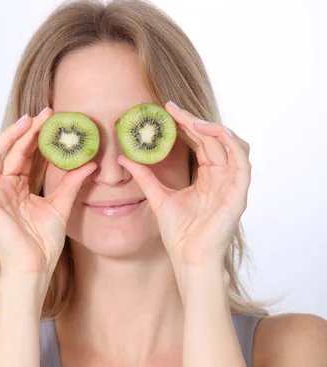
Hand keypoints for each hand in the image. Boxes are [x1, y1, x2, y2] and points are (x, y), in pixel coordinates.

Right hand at [0, 108, 96, 281]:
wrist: (36, 265)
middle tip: (45, 114)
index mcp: (20, 188)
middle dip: (28, 131)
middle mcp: (5, 187)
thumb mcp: (62, 206)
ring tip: (27, 121)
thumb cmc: (44, 243)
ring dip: (8, 137)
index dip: (38, 137)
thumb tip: (90, 163)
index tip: (53, 120)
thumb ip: (72, 183)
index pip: (27, 155)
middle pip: (13, 151)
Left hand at [116, 101, 251, 283]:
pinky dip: (232, 144)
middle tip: (172, 109)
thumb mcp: (158, 197)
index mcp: (208, 177)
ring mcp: (232, 184)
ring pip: (231, 144)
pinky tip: (216, 133)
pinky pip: (242, 161)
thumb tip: (124, 158)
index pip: (200, 142)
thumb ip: (146, 177)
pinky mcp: (239, 193)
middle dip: (194, 121)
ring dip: (213, 128)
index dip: (186, 124)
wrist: (189, 257)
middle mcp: (222, 177)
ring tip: (191, 121)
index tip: (166, 110)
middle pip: (213, 139)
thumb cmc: (179, 234)